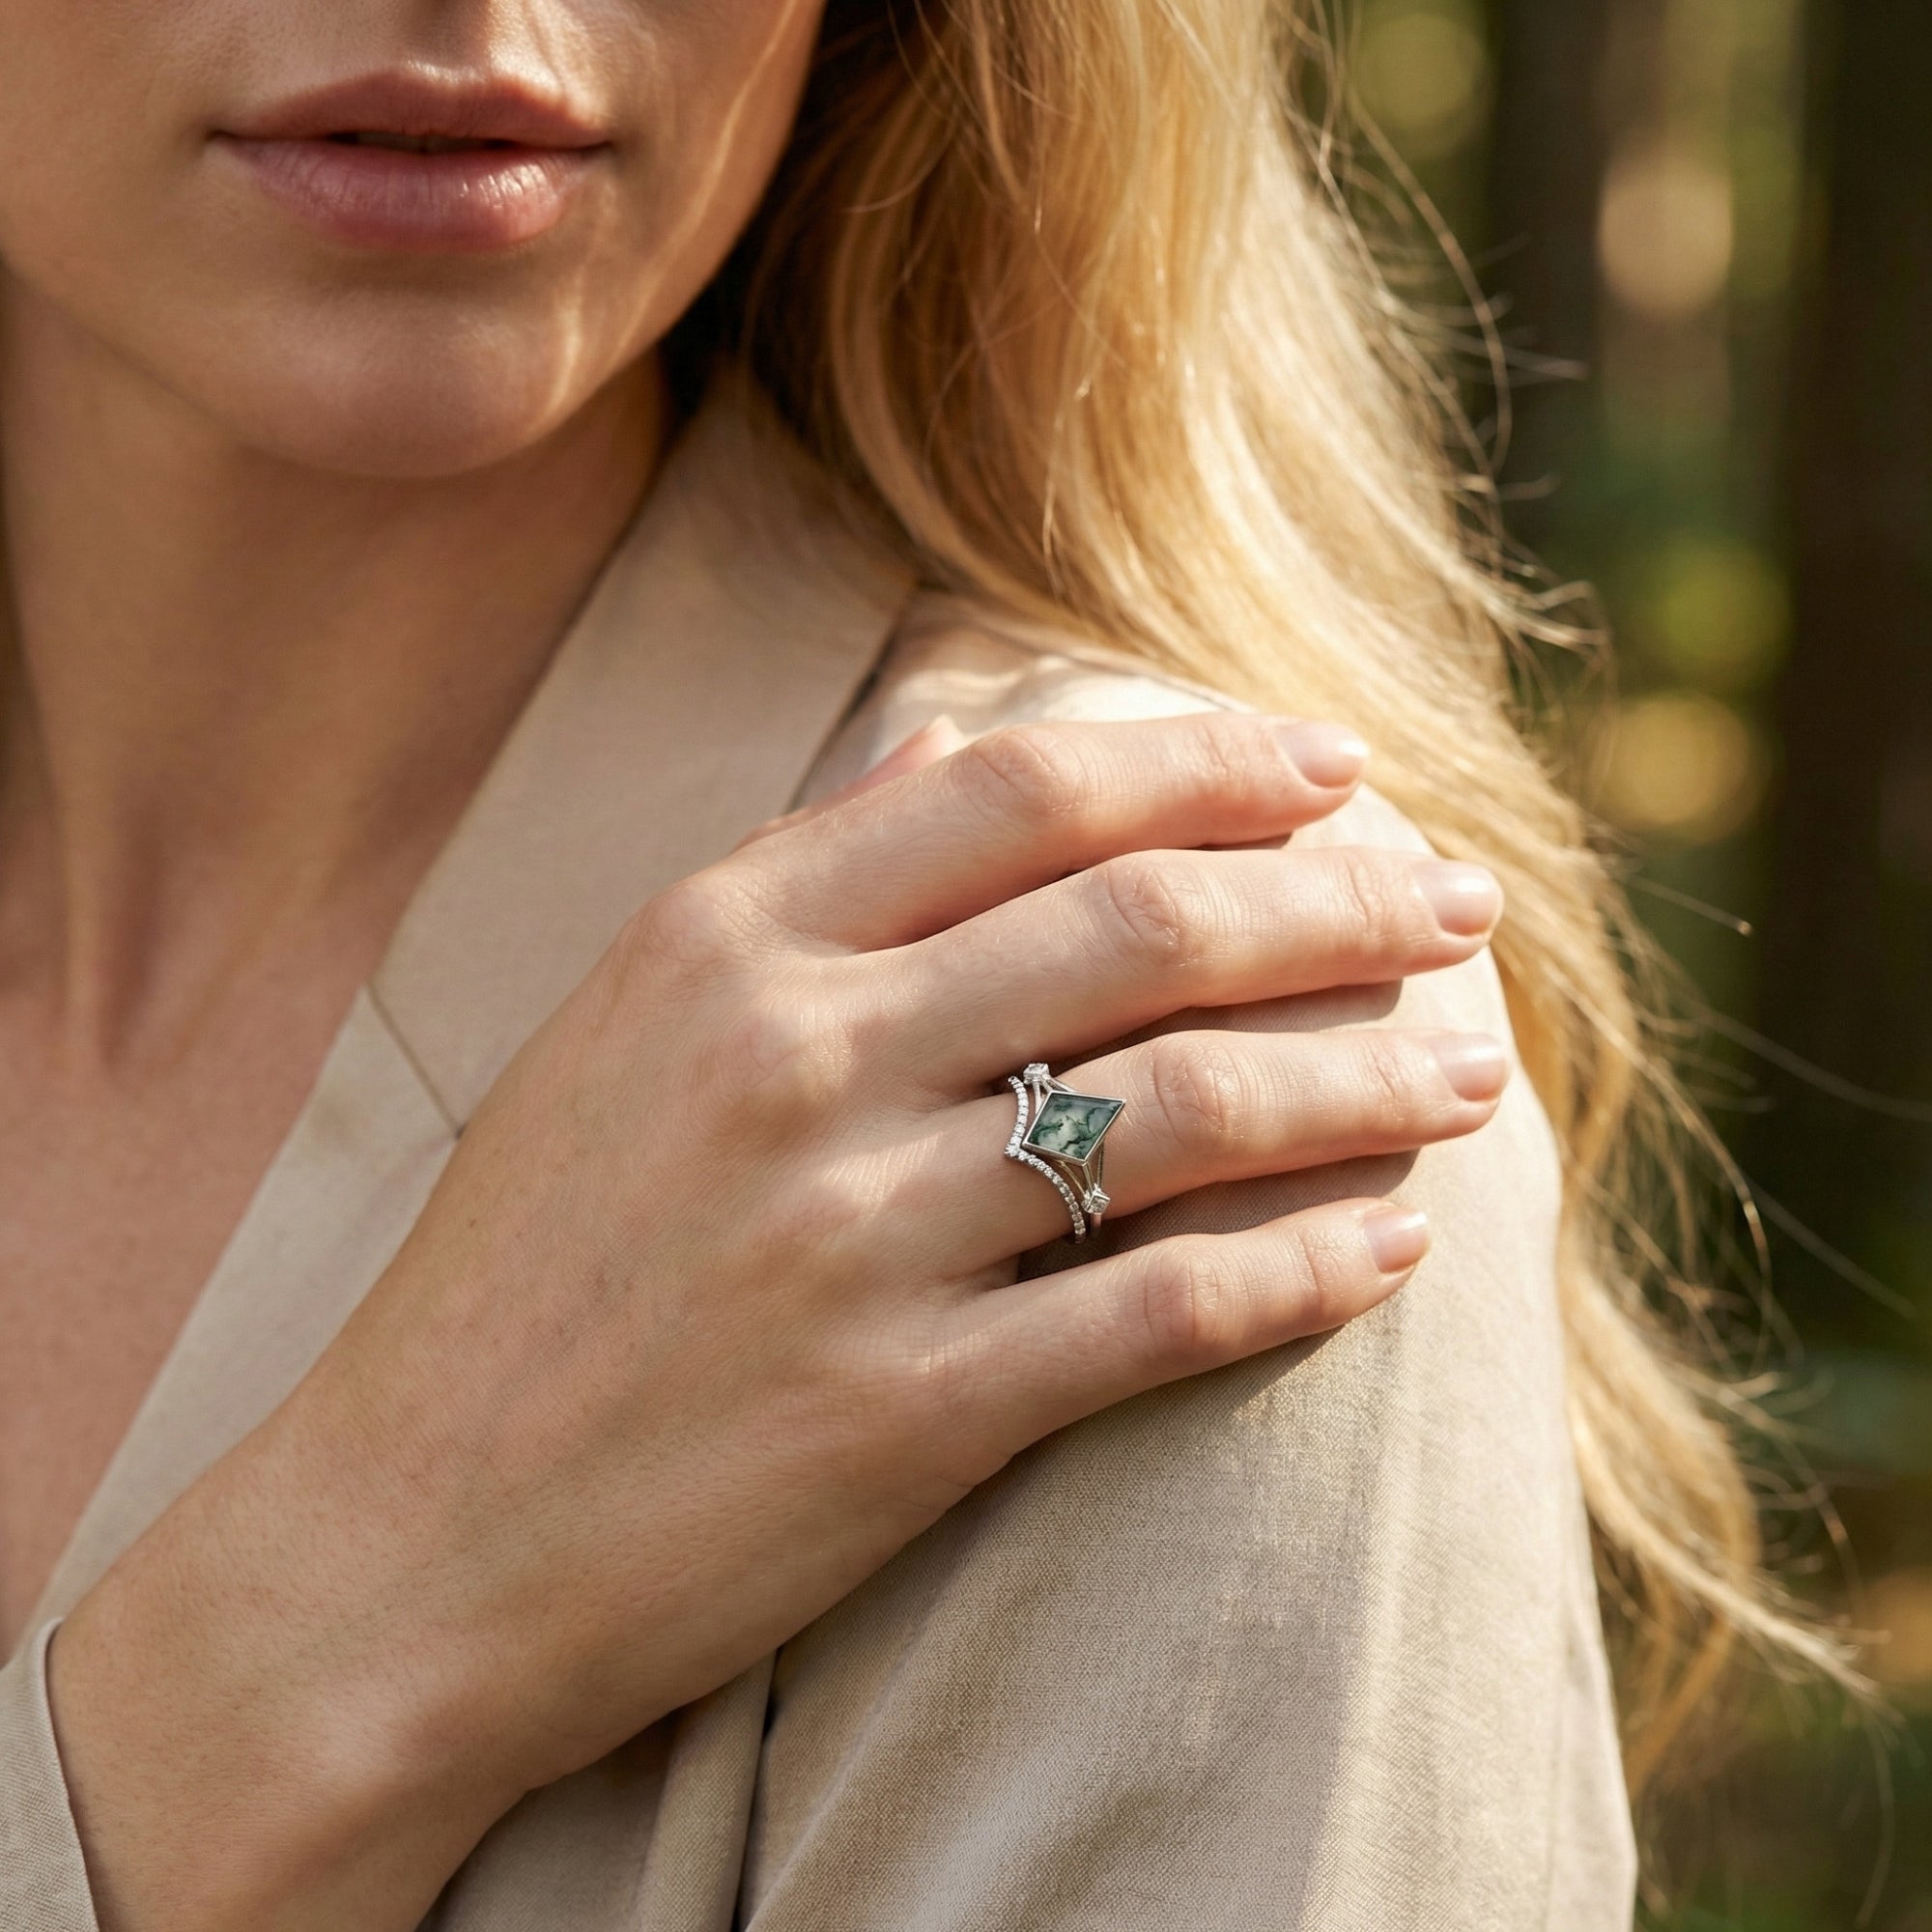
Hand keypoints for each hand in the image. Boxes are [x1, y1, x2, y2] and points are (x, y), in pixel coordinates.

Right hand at [50, 712, 1506, 1930]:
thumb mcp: (622, 1029)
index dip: (1209, 766)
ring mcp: (850, 1235)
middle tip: (1459, 907)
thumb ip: (801, 892)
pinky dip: (1308, 1269)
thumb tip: (959, 749)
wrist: (397, 1541)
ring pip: (1187, 1109)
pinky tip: (1394, 1251)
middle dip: (1339, 902)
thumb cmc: (526, 1275)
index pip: (1021, 793)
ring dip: (1362, 1079)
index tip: (1336, 771)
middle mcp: (792, 1059)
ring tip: (1468, 1073)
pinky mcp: (902, 1412)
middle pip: (1141, 928)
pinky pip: (1165, 1309)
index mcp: (720, 940)